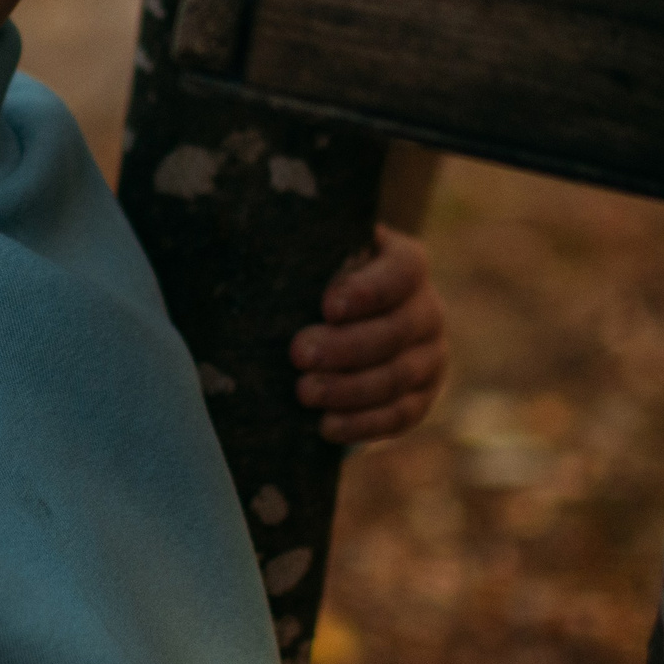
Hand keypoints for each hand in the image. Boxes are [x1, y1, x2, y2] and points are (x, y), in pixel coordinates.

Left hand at [289, 224, 446, 443]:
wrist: (348, 317)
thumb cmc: (317, 278)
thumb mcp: (318, 254)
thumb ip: (299, 247)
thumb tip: (233, 236)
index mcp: (407, 264)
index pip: (399, 274)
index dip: (367, 292)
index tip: (326, 305)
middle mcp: (426, 310)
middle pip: (395, 331)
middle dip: (345, 347)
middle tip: (298, 353)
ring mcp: (429, 356)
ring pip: (397, 377)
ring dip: (349, 389)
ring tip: (304, 392)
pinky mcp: (421, 397)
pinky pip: (400, 416)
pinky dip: (364, 424)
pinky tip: (327, 427)